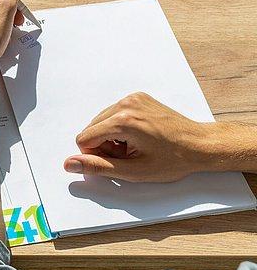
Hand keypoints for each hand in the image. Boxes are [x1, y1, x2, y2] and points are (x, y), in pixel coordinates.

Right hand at [63, 92, 211, 181]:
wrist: (200, 145)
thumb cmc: (173, 160)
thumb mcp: (133, 171)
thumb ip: (97, 167)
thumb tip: (68, 164)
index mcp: (123, 121)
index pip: (84, 138)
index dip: (96, 156)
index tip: (118, 161)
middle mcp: (126, 104)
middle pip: (91, 128)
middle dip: (103, 146)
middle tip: (128, 155)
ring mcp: (133, 98)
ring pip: (100, 121)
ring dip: (110, 137)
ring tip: (135, 147)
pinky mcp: (138, 98)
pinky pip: (113, 114)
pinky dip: (119, 128)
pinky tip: (138, 137)